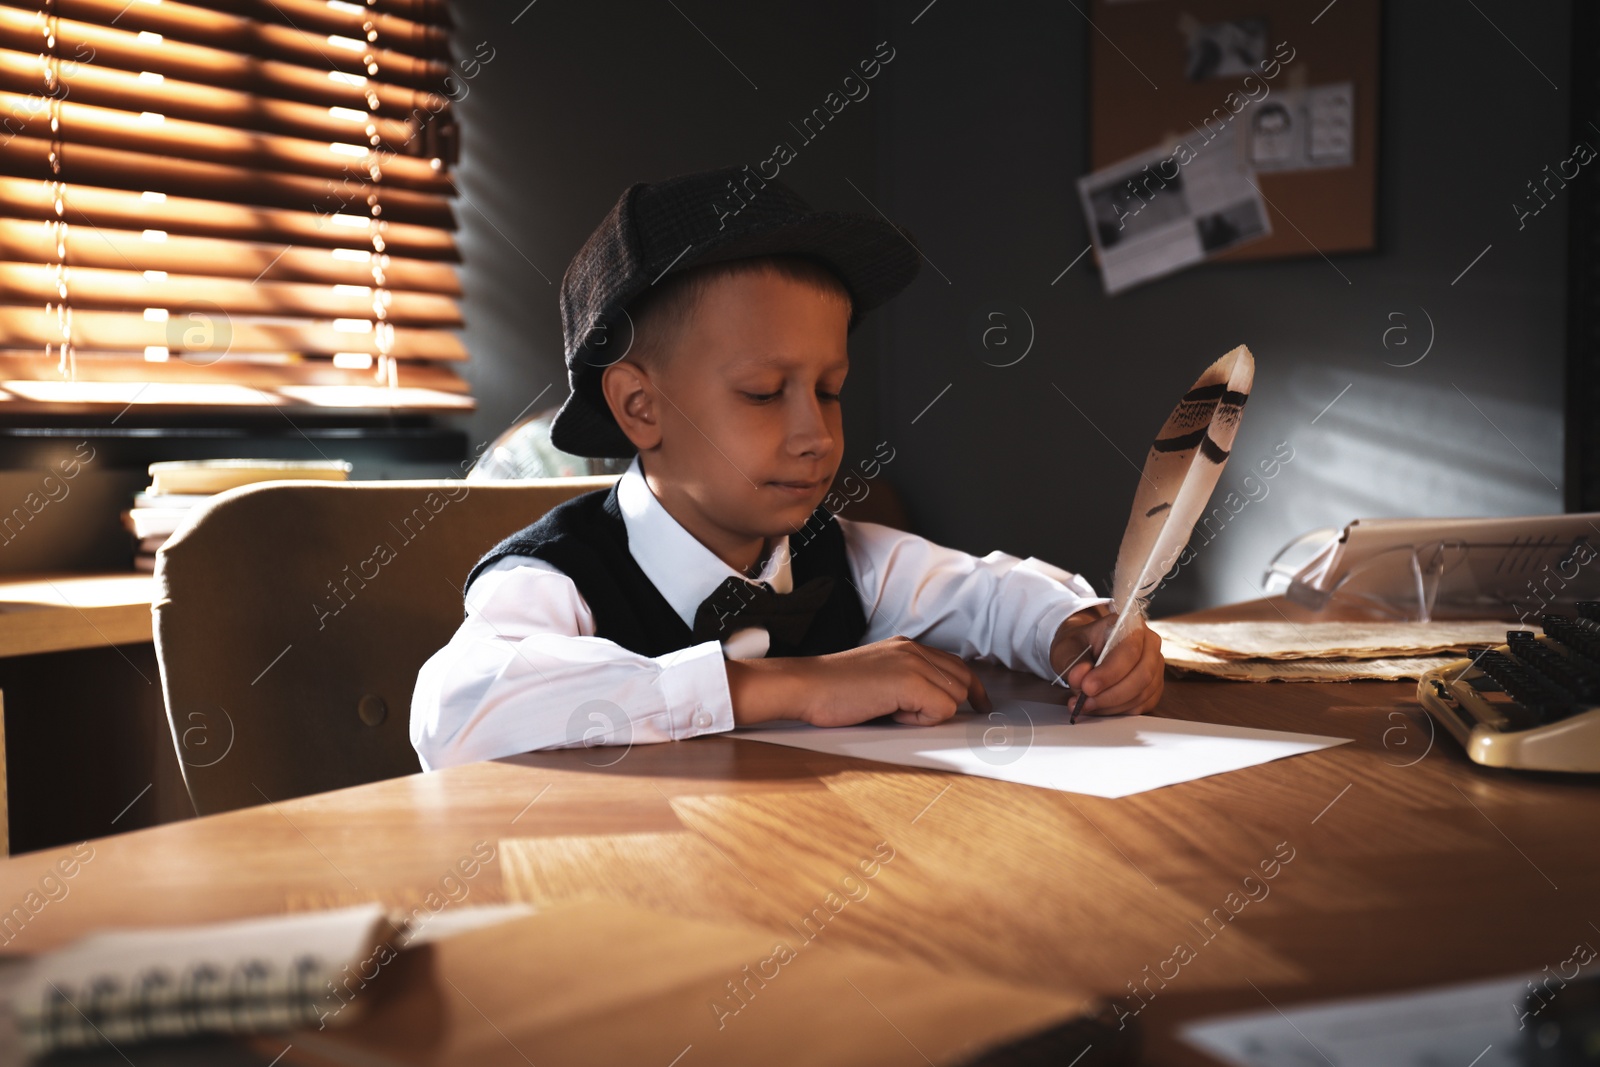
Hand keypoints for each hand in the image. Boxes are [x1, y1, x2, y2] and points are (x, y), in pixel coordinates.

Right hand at [726, 636, 993, 727]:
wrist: (806, 686)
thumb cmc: (833, 690)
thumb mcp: (878, 677)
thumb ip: (906, 681)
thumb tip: (933, 703)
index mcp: (907, 646)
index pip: (955, 664)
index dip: (970, 687)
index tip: (980, 702)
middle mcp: (914, 649)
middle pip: (962, 680)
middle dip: (951, 703)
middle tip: (924, 716)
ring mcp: (913, 663)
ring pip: (954, 696)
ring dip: (929, 713)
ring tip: (894, 712)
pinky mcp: (910, 682)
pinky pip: (941, 709)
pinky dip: (921, 719)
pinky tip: (892, 713)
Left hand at [1049, 606, 1163, 716]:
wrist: (1086, 650)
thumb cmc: (1080, 645)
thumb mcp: (1067, 646)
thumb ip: (1072, 660)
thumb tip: (1080, 676)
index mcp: (1131, 625)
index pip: (1129, 651)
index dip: (1109, 673)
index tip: (1087, 687)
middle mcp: (1150, 645)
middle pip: (1142, 675)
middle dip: (1111, 694)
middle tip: (1085, 702)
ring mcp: (1155, 667)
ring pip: (1142, 694)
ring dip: (1112, 705)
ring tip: (1085, 705)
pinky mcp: (1153, 688)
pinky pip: (1141, 705)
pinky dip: (1118, 711)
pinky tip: (1098, 708)